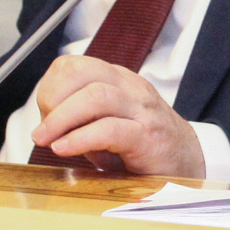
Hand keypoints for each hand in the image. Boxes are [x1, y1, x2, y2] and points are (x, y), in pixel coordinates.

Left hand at [31, 57, 203, 177]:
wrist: (185, 164)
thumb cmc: (139, 145)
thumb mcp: (106, 122)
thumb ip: (79, 116)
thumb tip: (43, 125)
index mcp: (118, 80)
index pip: (74, 65)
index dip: (50, 88)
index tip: (45, 116)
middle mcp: (131, 88)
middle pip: (81, 73)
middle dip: (51, 100)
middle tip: (43, 131)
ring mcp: (143, 110)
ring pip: (95, 96)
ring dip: (61, 120)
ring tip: (48, 141)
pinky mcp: (149, 137)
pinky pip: (110, 130)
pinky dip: (80, 139)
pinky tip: (66, 149)